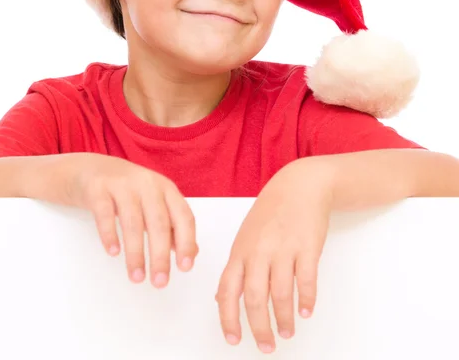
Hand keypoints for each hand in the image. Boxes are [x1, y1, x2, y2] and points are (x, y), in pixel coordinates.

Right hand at [55, 152, 198, 287]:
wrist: (89, 169)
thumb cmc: (126, 190)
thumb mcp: (152, 203)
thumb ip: (171, 226)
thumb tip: (191, 253)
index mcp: (165, 188)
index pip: (183, 215)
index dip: (186, 242)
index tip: (185, 267)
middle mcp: (147, 183)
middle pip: (158, 222)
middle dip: (160, 255)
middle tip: (160, 282)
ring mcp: (122, 183)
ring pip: (132, 221)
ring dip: (135, 253)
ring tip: (136, 277)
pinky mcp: (98, 188)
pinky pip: (104, 213)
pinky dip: (109, 234)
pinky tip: (113, 252)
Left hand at [215, 157, 334, 352]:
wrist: (299, 185)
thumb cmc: (271, 212)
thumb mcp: (246, 236)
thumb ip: (236, 267)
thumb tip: (221, 298)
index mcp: (241, 250)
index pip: (228, 289)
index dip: (228, 317)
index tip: (233, 339)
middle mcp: (259, 251)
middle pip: (255, 298)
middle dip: (259, 328)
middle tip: (266, 347)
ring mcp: (284, 248)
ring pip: (281, 293)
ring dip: (285, 319)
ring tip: (287, 332)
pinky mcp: (307, 246)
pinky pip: (306, 280)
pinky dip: (306, 300)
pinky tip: (306, 312)